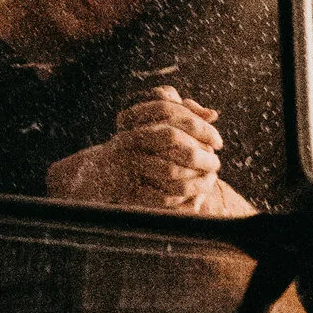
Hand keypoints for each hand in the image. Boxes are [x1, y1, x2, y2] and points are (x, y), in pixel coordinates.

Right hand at [49, 86, 222, 211]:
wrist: (93, 177)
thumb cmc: (132, 150)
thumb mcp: (152, 127)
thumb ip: (181, 115)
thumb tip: (213, 114)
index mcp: (136, 122)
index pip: (173, 113)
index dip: (200, 126)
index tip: (218, 141)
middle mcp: (129, 140)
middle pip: (172, 137)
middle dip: (201, 152)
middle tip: (216, 163)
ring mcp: (126, 166)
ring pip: (170, 170)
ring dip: (196, 178)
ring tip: (210, 181)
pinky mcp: (126, 192)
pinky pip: (160, 197)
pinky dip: (181, 200)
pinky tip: (194, 199)